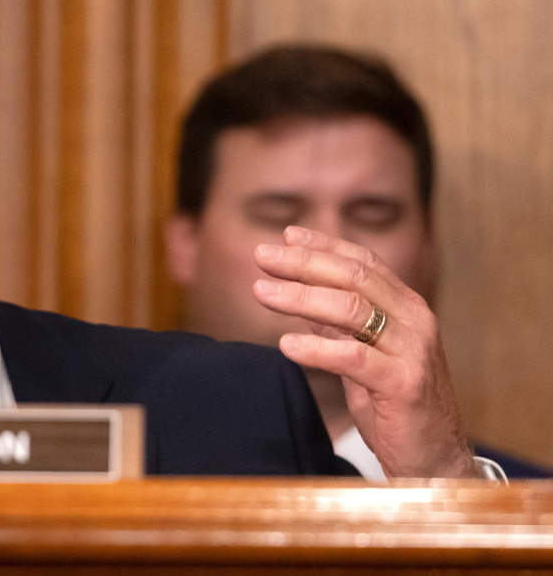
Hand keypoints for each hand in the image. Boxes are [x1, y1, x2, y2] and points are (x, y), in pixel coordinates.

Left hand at [252, 226, 474, 477]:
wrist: (435, 460)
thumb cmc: (395, 406)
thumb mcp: (362, 357)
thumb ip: (338, 325)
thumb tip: (301, 293)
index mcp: (405, 307)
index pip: (363, 263)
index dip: (323, 246)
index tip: (285, 235)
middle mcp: (415, 319)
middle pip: (354, 278)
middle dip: (303, 263)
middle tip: (262, 256)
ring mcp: (413, 351)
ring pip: (354, 310)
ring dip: (302, 298)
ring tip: (262, 292)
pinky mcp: (405, 385)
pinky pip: (356, 359)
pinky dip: (318, 349)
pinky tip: (286, 345)